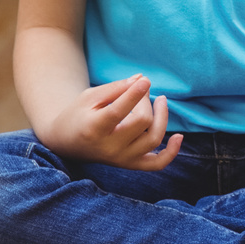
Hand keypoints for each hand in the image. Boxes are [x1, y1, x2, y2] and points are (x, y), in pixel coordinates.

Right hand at [43, 74, 182, 169]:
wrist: (65, 143)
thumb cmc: (78, 115)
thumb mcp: (90, 97)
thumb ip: (116, 88)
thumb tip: (142, 79)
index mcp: (94, 128)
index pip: (120, 111)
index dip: (135, 94)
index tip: (145, 80)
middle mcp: (108, 148)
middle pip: (142, 121)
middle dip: (145, 100)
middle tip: (141, 88)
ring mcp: (120, 159)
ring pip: (153, 138)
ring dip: (163, 117)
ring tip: (161, 100)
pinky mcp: (130, 164)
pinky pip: (156, 164)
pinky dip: (171, 152)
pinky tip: (179, 136)